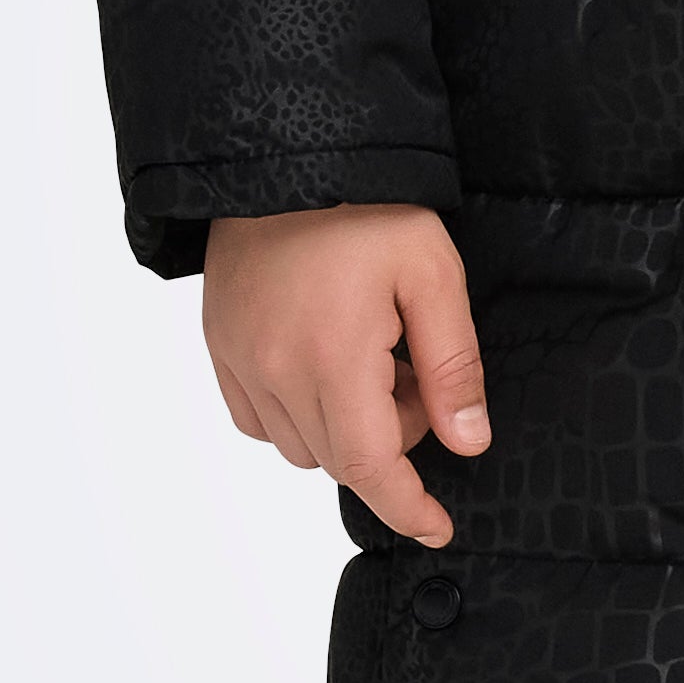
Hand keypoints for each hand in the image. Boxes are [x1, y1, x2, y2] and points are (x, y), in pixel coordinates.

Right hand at [201, 206, 489, 547]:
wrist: (282, 156)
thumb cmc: (366, 208)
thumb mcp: (433, 275)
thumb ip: (452, 366)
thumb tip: (466, 443)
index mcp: (332, 358)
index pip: (371, 468)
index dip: (407, 507)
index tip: (438, 527)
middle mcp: (273, 372)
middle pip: (339, 458)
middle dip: (390, 440)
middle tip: (413, 371)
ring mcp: (237, 360)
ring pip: (299, 444)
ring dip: (344, 426)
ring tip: (370, 353)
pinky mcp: (217, 345)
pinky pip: (258, 418)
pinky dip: (298, 412)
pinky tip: (325, 361)